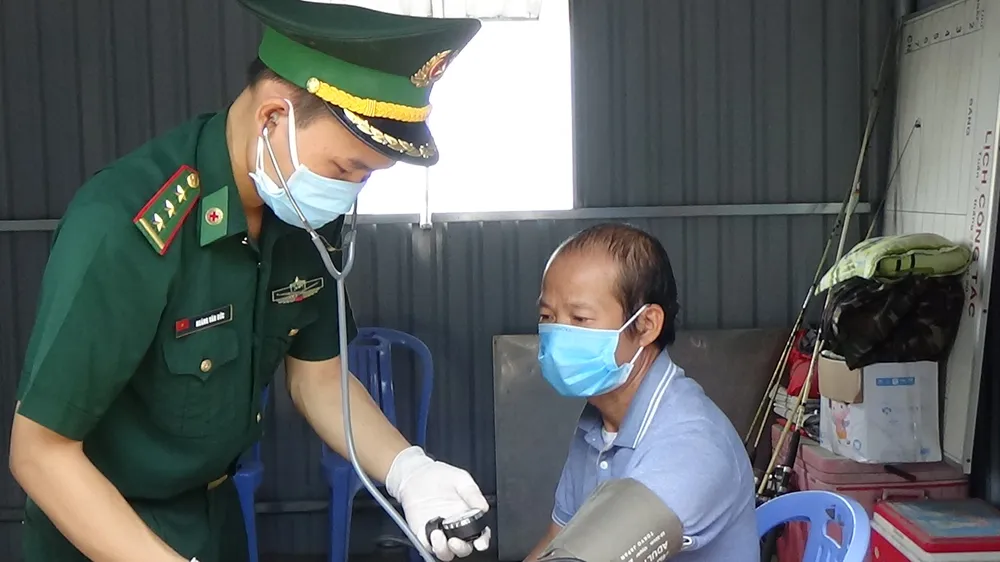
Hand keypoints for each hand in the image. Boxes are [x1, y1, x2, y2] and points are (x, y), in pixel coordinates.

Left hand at [386, 446, 490, 560]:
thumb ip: (473, 493)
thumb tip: (484, 507)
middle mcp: (455, 526)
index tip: (480, 543)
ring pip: (445, 551)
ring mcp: (439, 530)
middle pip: (463, 547)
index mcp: (468, 515)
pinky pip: (426, 544)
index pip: (479, 534)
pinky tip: (431, 532)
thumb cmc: (440, 476)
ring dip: (444, 549)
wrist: (416, 474)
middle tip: (456, 541)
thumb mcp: (461, 479)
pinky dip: (429, 543)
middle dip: (462, 548)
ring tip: (440, 536)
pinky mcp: (422, 532)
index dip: (482, 541)